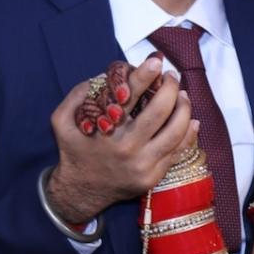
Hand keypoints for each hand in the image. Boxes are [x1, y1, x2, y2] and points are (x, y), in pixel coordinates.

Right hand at [45, 55, 197, 224]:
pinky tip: (192, 119)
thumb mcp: (62, 121)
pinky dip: (189, 132)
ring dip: (184, 108)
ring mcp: (143, 164)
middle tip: (171, 76)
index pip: (130, 95)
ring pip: (176, 131)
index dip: (145, 75)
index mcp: (106, 131)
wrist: (82, 191)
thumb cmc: (75, 150)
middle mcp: (127, 147)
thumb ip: (77, 96)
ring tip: (182, 95)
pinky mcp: (154, 176)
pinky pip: (178, 151)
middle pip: (160, 111)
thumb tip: (101, 78)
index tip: (156, 61)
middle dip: (170, 87)